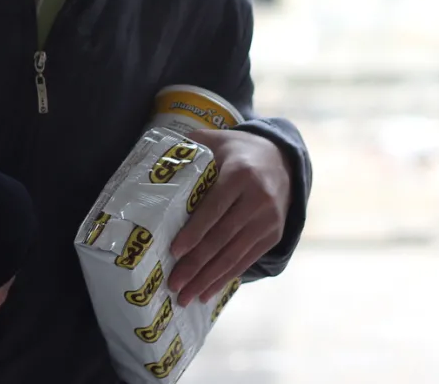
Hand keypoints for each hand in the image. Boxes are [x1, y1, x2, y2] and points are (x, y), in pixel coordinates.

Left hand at [167, 129, 290, 305]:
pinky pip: (246, 260)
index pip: (214, 208)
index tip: (174, 251)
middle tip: (174, 283)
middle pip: (222, 237)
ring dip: (209, 279)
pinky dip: (226, 278)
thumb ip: (190, 147)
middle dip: (196, 264)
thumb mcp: (216, 140)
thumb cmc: (236, 151)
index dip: (195, 231)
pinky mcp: (273, 235)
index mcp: (239, 174)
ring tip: (186, 297)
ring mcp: (268, 220)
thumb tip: (157, 160)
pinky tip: (208, 291)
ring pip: (234, 254)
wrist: (281, 160)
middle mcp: (258, 199)